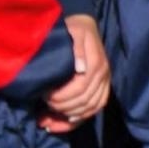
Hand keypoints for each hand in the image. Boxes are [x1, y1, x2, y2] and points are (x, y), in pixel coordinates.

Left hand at [40, 14, 109, 129]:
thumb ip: (77, 49)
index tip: (44, 95)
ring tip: (48, 118)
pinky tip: (62, 122)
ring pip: (90, 109)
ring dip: (68, 117)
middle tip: (44, 104)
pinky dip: (78, 120)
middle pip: (85, 101)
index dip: (62, 97)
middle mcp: (103, 76)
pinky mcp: (101, 88)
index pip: (81, 89)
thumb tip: (80, 69)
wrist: (84, 25)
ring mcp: (104, 83)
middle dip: (62, 107)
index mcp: (96, 64)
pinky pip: (94, 109)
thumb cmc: (74, 29)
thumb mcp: (74, 32)